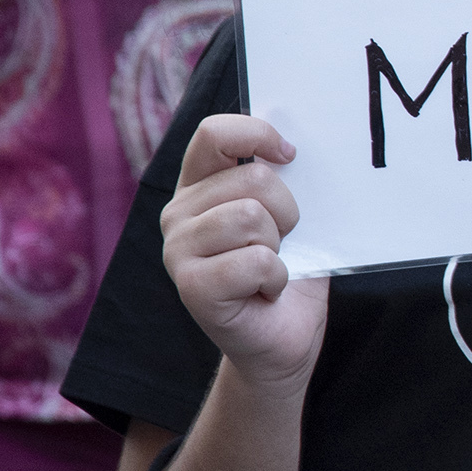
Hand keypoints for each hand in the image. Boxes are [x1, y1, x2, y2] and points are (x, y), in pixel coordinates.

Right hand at [162, 115, 328, 393]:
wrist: (285, 337)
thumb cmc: (291, 268)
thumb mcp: (290, 214)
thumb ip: (281, 178)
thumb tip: (293, 147)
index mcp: (199, 186)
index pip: (213, 133)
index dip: (257, 134)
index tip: (289, 156)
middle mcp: (179, 213)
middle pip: (253, 179)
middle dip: (288, 212)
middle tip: (281, 243)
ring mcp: (178, 250)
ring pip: (253, 217)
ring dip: (279, 246)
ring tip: (269, 267)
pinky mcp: (191, 286)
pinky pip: (255, 260)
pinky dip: (276, 277)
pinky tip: (264, 291)